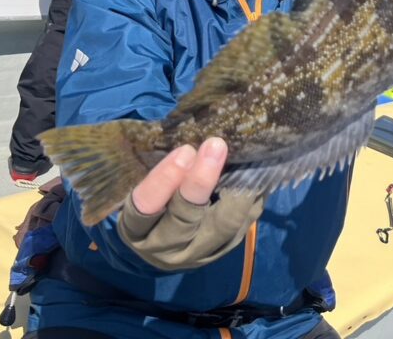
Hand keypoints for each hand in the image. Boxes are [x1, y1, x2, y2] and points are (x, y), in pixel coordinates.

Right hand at [119, 137, 265, 270]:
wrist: (161, 240)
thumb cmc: (151, 199)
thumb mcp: (144, 184)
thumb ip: (163, 167)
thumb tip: (192, 138)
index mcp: (136, 228)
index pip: (147, 205)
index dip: (165, 178)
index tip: (184, 150)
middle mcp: (165, 247)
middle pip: (185, 217)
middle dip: (201, 180)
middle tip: (216, 145)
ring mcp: (197, 254)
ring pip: (222, 226)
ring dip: (236, 190)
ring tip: (247, 157)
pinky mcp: (223, 251)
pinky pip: (242, 225)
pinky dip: (251, 199)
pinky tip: (257, 174)